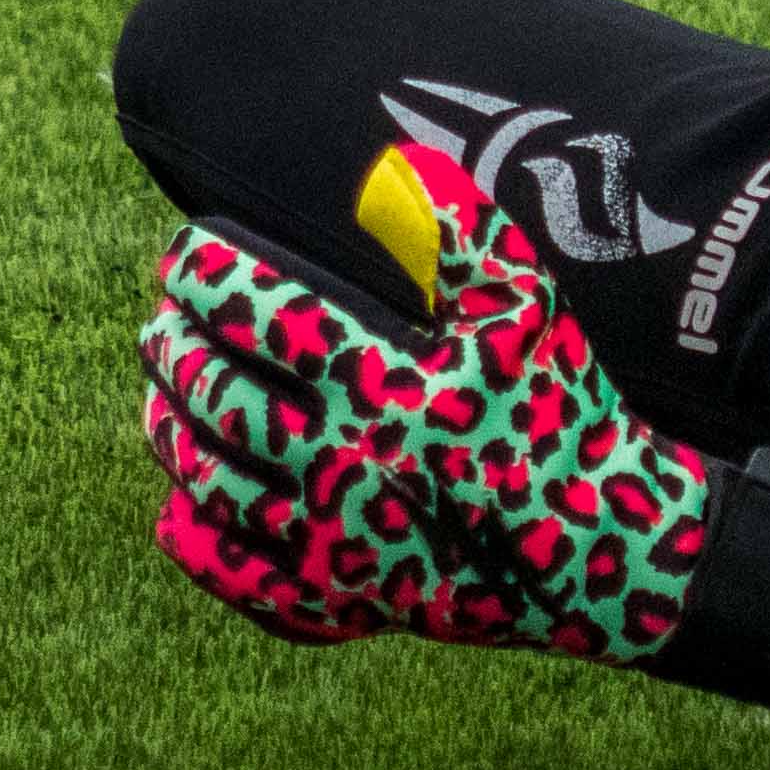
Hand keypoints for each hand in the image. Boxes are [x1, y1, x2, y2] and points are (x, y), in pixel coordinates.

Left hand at [141, 152, 769, 723]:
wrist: (609, 554)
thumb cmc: (567, 414)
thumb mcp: (529, 310)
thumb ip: (463, 234)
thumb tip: (393, 166)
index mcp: (382, 382)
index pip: (263, 313)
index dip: (210, 273)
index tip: (187, 249)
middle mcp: (342, 462)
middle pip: (222, 396)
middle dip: (177, 347)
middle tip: (160, 319)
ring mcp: (334, 541)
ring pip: (213, 481)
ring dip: (172, 430)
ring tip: (161, 395)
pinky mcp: (341, 602)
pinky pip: (241, 575)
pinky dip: (198, 539)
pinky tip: (182, 508)